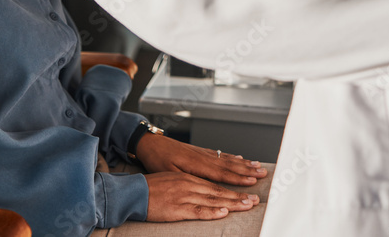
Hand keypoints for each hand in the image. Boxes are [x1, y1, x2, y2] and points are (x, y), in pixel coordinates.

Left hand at [137, 133, 266, 185]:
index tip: (252, 182)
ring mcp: (202, 153)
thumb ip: (188, 180)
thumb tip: (206, 186)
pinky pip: (220, 155)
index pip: (222, 174)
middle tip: (263, 174)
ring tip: (257, 166)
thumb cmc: (157, 160)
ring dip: (243, 163)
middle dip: (247, 171)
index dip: (238, 179)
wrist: (149, 143)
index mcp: (196, 164)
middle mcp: (203, 156)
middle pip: (229, 165)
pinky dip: (232, 157)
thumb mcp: (169, 174)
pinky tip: (239, 158)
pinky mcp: (199, 151)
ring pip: (227, 159)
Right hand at [144, 171, 259, 221]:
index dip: (233, 187)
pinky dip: (212, 211)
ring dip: (231, 203)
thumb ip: (190, 183)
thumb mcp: (173, 178)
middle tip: (255, 200)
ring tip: (247, 205)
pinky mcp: (177, 207)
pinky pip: (197, 210)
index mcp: (189, 176)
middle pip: (219, 191)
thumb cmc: (152, 186)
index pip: (216, 182)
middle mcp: (190, 183)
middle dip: (239, 196)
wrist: (133, 190)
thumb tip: (204, 189)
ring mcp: (184, 195)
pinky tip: (223, 212)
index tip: (248, 191)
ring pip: (213, 199)